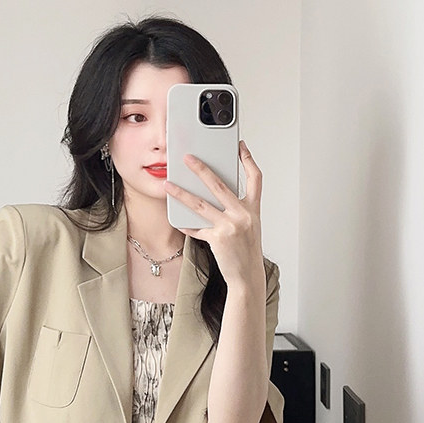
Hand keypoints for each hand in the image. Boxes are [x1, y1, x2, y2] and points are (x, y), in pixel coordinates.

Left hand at [164, 140, 264, 287]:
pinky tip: (177, 219)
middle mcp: (243, 215)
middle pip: (219, 185)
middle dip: (201, 169)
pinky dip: (186, 224)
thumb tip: (213, 193)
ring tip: (168, 185)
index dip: (248, 160)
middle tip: (187, 158)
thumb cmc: (246, 250)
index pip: (255, 178)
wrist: (247, 276)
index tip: (240, 147)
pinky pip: (196, 228)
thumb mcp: (248, 225)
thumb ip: (235, 208)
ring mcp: (230, 227)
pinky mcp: (218, 239)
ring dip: (182, 193)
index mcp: (253, 209)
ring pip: (201, 205)